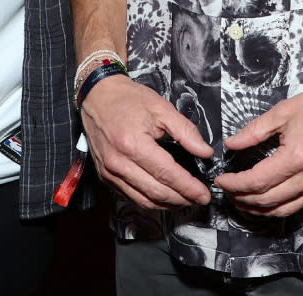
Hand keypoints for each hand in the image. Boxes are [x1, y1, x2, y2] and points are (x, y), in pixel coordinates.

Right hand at [80, 73, 212, 209]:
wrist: (97, 96)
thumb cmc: (128, 99)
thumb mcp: (161, 107)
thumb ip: (185, 131)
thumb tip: (205, 152)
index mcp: (133, 144)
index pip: (167, 174)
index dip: (188, 187)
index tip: (204, 194)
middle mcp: (118, 162)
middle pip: (156, 192)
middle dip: (182, 199)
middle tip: (199, 199)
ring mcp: (109, 172)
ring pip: (144, 200)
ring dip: (167, 204)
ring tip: (185, 200)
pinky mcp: (105, 177)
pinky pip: (131, 197)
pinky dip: (150, 201)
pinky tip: (164, 197)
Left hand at [213, 79, 302, 216]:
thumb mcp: (283, 111)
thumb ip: (254, 131)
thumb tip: (231, 144)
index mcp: (295, 157)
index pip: (256, 181)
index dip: (234, 184)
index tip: (221, 180)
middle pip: (267, 201)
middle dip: (242, 199)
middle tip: (227, 191)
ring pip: (282, 210)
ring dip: (258, 210)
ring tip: (241, 201)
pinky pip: (298, 207)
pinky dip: (277, 209)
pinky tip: (266, 202)